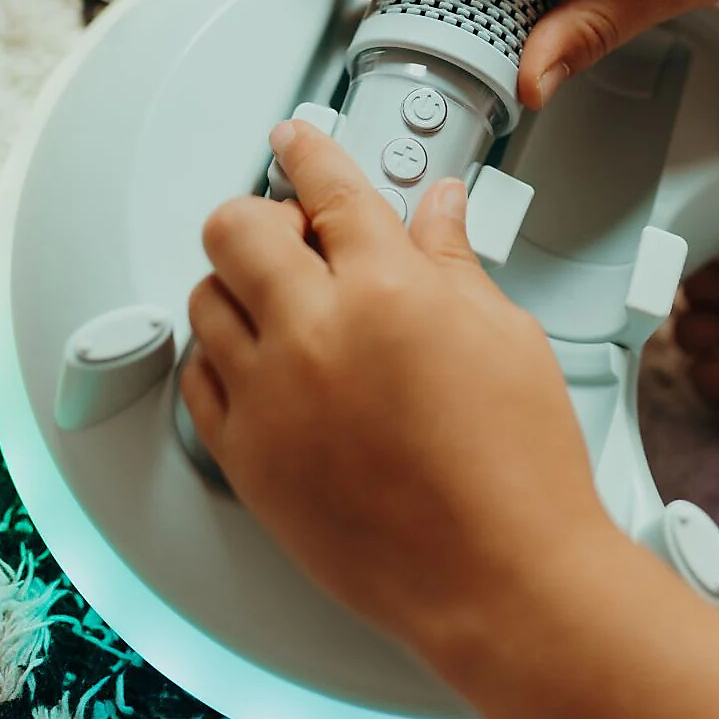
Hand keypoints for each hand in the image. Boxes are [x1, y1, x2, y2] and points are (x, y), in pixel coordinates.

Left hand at [180, 121, 617, 650]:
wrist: (501, 578)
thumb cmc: (520, 472)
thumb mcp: (506, 338)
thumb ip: (454, 264)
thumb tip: (439, 214)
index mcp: (388, 290)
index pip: (327, 187)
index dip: (307, 151)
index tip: (295, 140)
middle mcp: (315, 335)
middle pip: (236, 229)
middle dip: (263, 216)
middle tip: (297, 234)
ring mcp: (271, 399)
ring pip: (206, 301)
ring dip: (240, 286)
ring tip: (286, 305)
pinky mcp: (248, 459)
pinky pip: (199, 382)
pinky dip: (223, 359)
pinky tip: (263, 366)